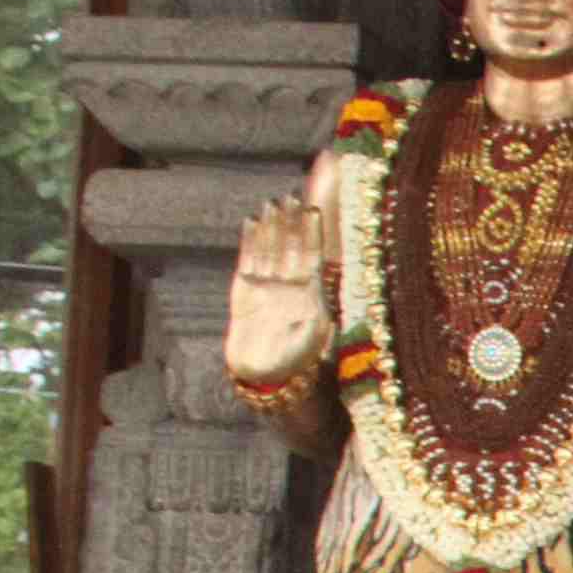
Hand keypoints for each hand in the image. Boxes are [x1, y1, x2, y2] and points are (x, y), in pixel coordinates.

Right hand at [227, 196, 330, 386]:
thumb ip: (319, 321)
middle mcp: (291, 284)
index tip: (313, 210)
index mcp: (312, 292)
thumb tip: (327, 308)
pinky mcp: (245, 288)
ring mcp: (268, 284)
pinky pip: (249, 259)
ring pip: (271, 248)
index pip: (314, 255)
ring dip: (272, 226)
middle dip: (292, 222)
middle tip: (290, 197)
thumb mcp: (314, 341)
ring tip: (271, 203)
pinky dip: (250, 241)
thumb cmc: (296, 362)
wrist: (263, 375)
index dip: (313, 233)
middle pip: (292, 246)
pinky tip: (251, 221)